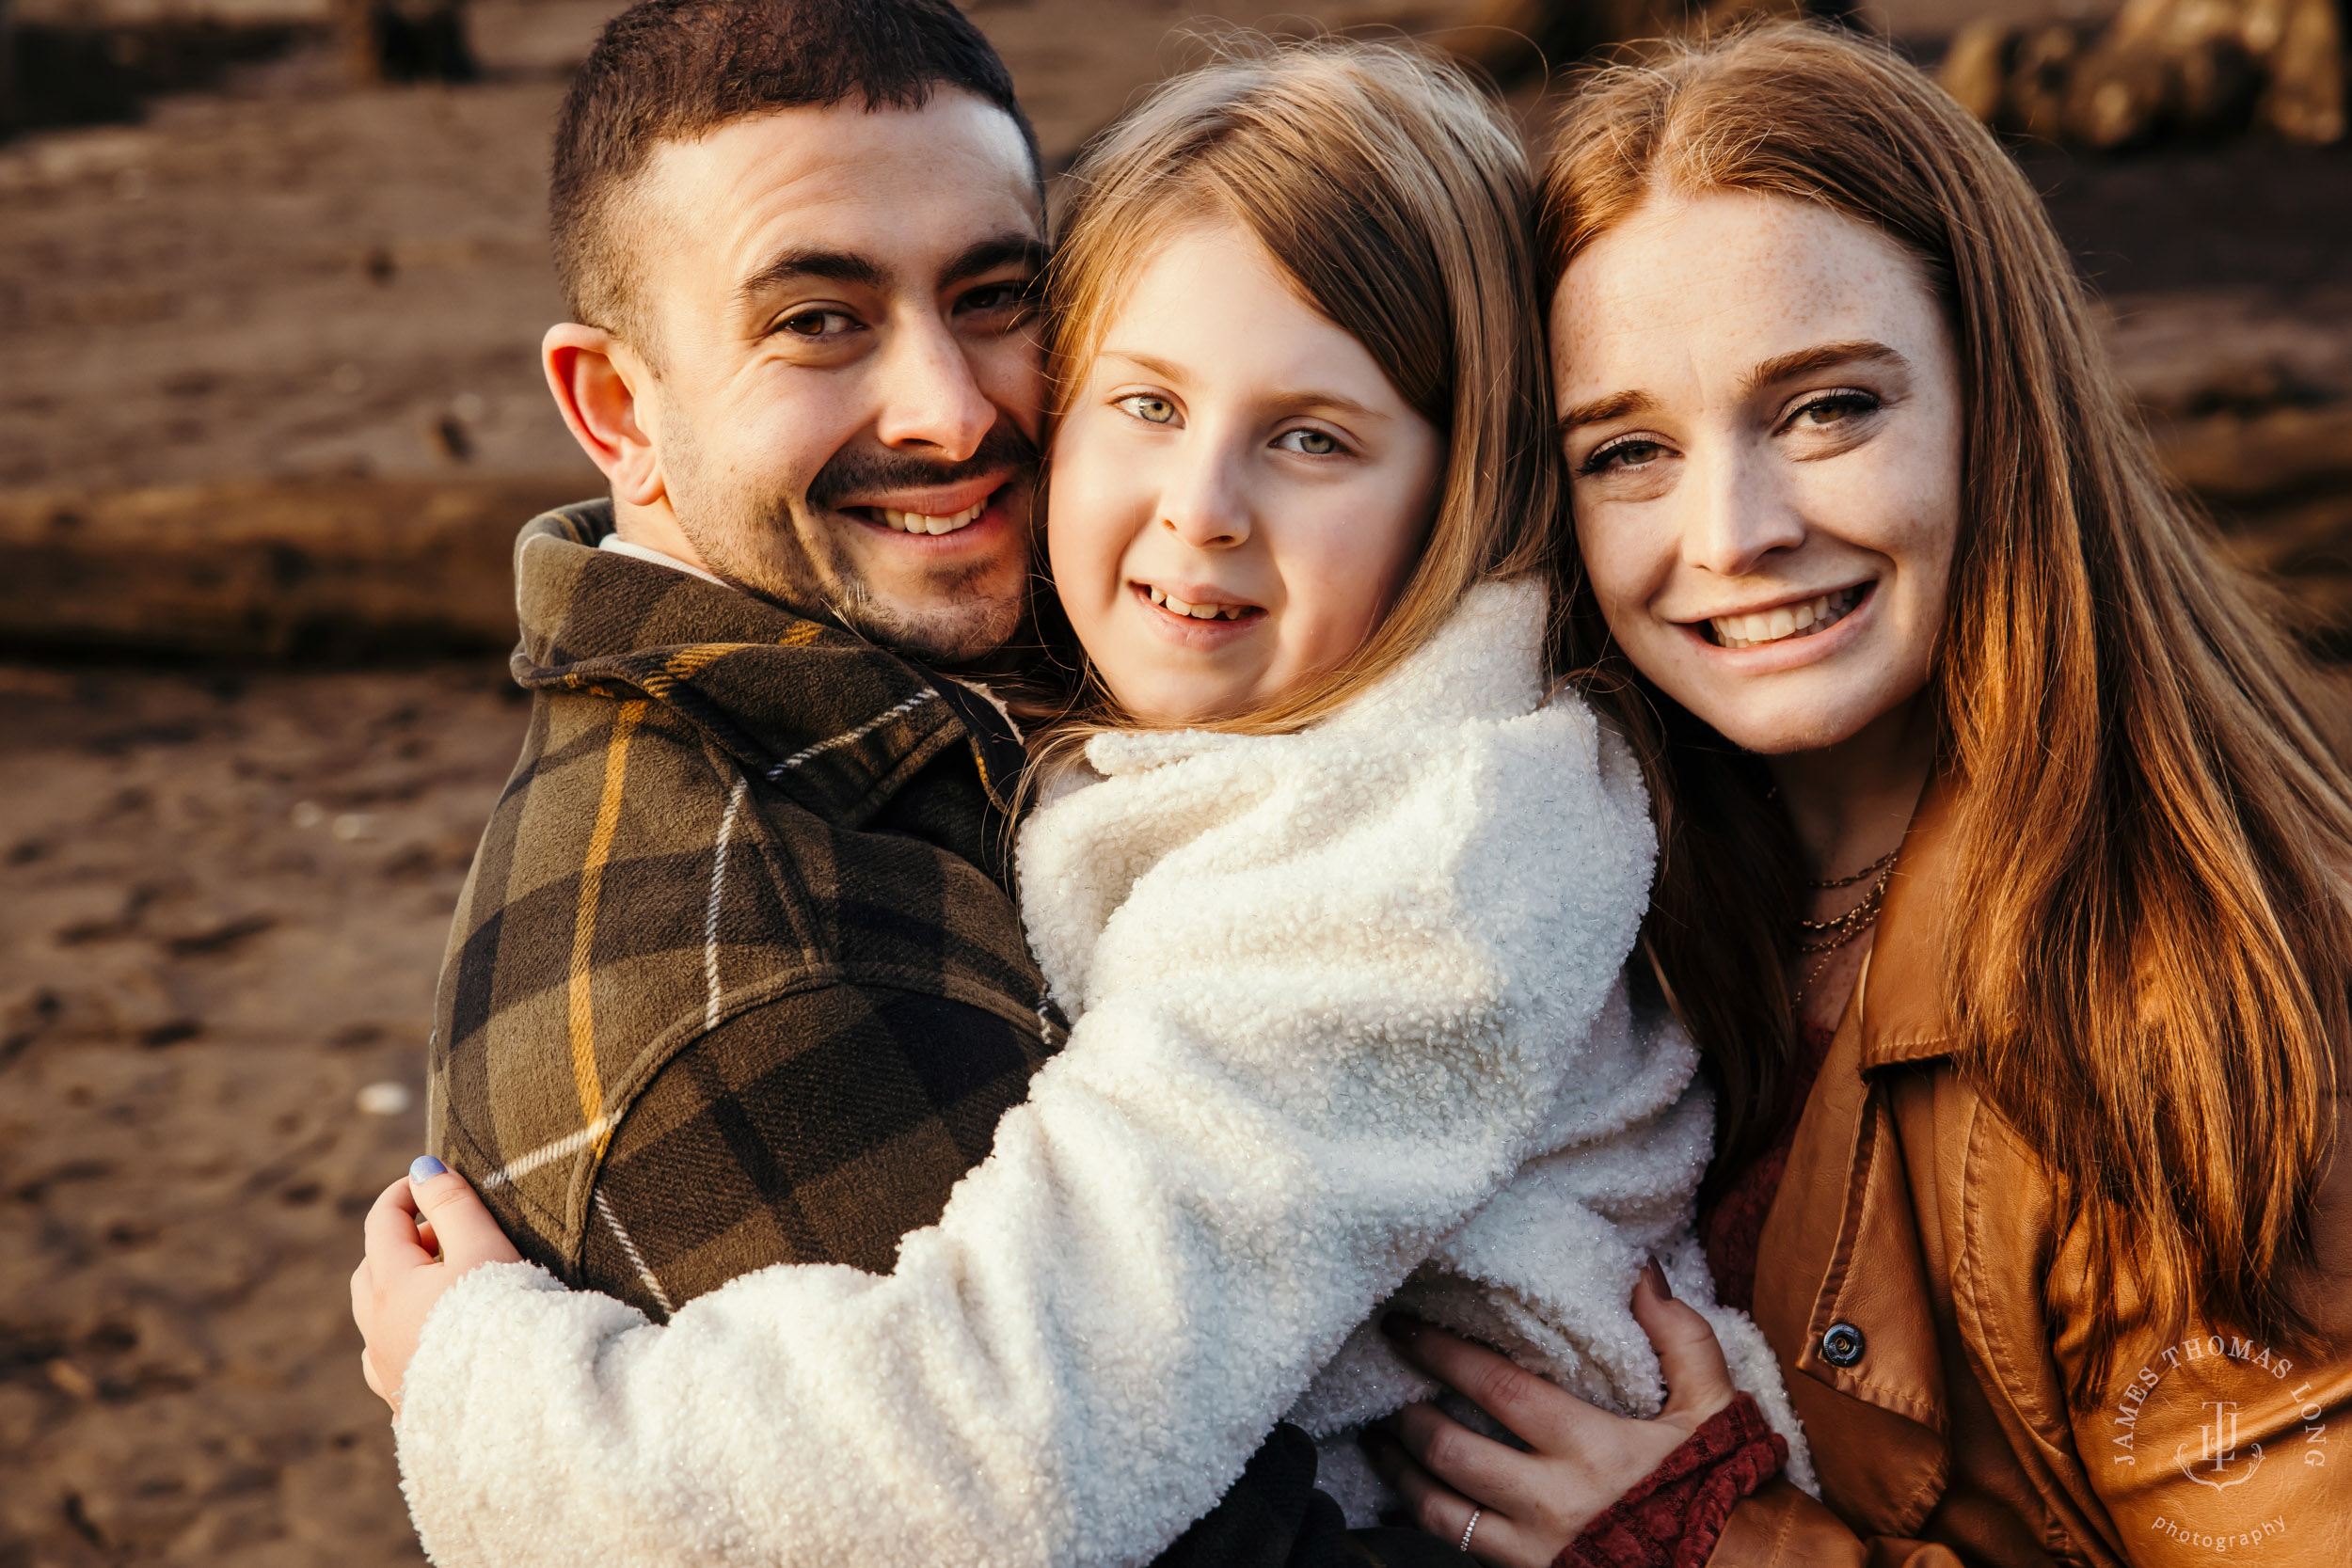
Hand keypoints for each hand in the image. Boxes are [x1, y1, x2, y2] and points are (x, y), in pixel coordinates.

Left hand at [349, 1157, 521, 1417]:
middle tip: (447, 1232)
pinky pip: (391, 1358)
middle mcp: (375, 1329)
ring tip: (447, 1284)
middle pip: (371, 1270)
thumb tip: (422, 1167)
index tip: (434, 1177)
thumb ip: (451, 1204)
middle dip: (403, 1241)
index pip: (382, 1221)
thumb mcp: (482, 1247)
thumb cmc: (504, 1318)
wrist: (518, 1407)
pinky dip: (406, 1334)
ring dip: (402, 1290)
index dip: (407, 1192)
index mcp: (389, 1285)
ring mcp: (387, 1370)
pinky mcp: (406, 1402)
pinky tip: (438, 1339)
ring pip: (376, 1317)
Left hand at [1362, 1262, 1735, 1567]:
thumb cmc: (1723, 1489)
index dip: (1441, 1353)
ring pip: (1442, 1512)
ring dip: (1401, 1474)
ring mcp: (1536, 1551)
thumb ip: (1678, 1337)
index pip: (1495, 1388)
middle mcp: (1552, 1503)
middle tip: (1383, 1389)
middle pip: (1452, 1451)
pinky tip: (1411, 1501)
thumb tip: (1641, 1273)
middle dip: (1405, 1418)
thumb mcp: (1713, 1406)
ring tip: (1378, 1445)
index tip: (1404, 1329)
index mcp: (1590, 1448)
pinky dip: (1428, 1523)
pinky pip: (1463, 1552)